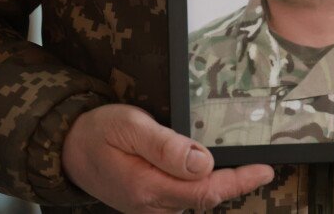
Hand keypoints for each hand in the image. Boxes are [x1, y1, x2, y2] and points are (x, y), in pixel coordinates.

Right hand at [62, 104, 273, 212]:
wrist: (68, 148)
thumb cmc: (99, 132)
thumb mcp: (131, 128)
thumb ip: (166, 146)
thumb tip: (203, 162)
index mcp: (149, 187)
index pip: (206, 191)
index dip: (239, 181)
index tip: (265, 170)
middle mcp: (153, 204)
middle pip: (206, 198)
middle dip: (237, 184)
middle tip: (264, 167)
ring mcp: (151, 206)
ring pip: (196, 199)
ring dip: (222, 185)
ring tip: (248, 169)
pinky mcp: (150, 201)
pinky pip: (184, 197)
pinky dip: (205, 185)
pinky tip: (216, 172)